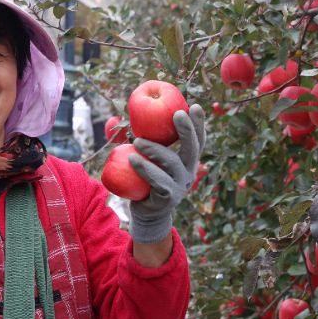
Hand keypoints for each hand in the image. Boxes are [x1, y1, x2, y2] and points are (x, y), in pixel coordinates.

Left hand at [127, 104, 205, 243]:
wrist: (146, 212)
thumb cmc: (144, 179)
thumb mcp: (144, 156)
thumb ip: (137, 139)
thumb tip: (119, 118)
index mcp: (187, 160)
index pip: (198, 140)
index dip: (198, 124)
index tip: (195, 106)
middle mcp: (188, 172)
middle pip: (193, 149)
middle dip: (187, 129)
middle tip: (177, 113)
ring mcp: (180, 185)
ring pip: (172, 163)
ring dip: (155, 149)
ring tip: (137, 141)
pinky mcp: (168, 197)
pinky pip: (157, 180)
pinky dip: (145, 168)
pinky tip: (132, 159)